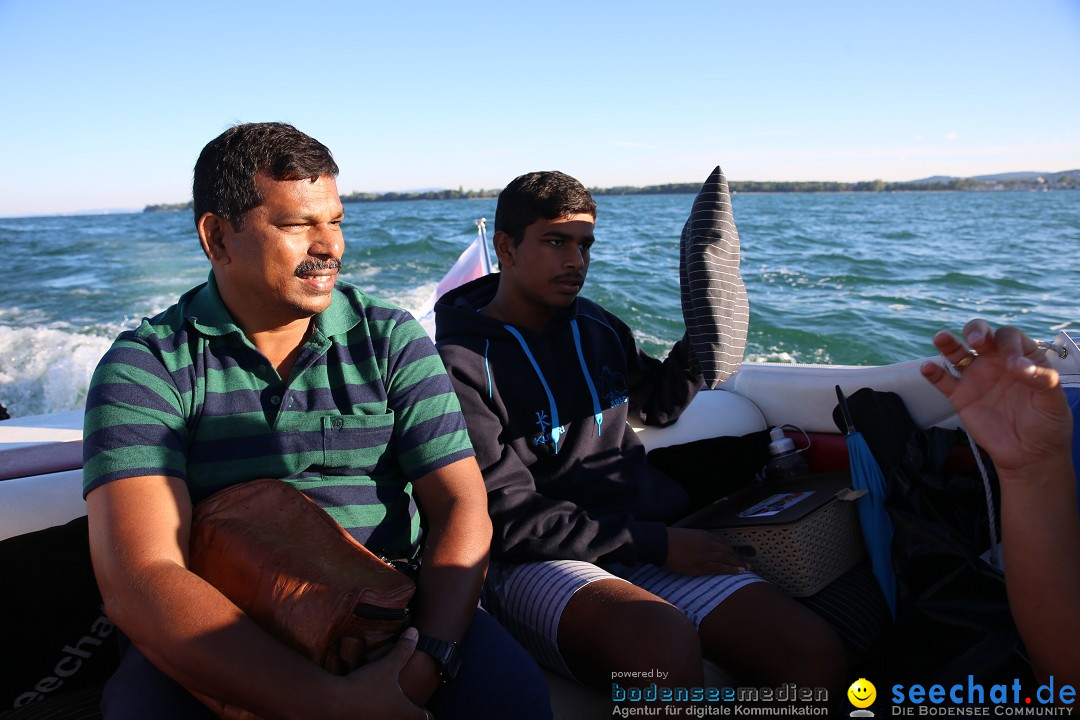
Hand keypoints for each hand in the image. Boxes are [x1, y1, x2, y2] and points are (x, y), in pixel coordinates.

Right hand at [337, 627, 432, 719]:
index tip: (425, 708)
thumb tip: (415, 632)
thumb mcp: (388, 665)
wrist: (334, 702)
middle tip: (406, 706)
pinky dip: (377, 717)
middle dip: (409, 714)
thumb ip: (403, 650)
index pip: (427, 718)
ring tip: (387, 707)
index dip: (426, 712)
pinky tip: (371, 710)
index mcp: (407, 713)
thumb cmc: (366, 686)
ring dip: (393, 716)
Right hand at [664, 527, 748, 575]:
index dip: (731, 550)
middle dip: (738, 557)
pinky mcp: (699, 566)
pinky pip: (718, 568)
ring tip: (746, 569)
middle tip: (747, 563)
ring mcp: (704, 555)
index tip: (737, 554)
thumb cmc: (669, 539)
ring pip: (726, 559)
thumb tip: (701, 547)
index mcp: (704, 535)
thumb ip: (697, 541)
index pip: (723, 543)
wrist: (660, 543)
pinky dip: (730, 570)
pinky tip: (737, 572)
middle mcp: (707, 544)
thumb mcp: (687, 536)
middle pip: (727, 551)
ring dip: (738, 564)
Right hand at [920, 319, 1071, 471]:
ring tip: (941, 338)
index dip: (1010, 346)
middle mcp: (995, 362)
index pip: (1009, 338)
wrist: (1028, 454)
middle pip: (981, 335)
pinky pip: (943, 381)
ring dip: (948, 344)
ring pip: (957, 353)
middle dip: (976, 331)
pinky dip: (933, 373)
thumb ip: (1042, 379)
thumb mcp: (1053, 401)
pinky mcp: (960, 396)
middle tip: (976, 340)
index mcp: (1021, 357)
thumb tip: (1020, 366)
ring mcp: (976, 377)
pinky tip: (928, 368)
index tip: (1015, 367)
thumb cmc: (1047, 424)